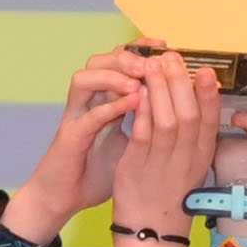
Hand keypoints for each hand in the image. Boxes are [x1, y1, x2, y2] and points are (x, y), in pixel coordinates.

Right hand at [19, 53, 156, 234]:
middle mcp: (87, 103)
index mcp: (103, 100)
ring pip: (85, 79)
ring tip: (139, 82)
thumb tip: (181, 115)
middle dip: (126, 57)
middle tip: (152, 64)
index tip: (165, 47)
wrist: (64, 199)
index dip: (140, 50)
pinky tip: (132, 103)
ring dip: (113, 76)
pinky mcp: (69, 137)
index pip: (118, 62)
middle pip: (99, 61)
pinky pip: (88, 115)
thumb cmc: (96, 172)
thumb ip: (147, 125)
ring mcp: (76, 117)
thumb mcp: (130, 144)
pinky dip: (110, 106)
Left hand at [115, 47, 222, 212]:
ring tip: (152, 66)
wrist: (150, 232)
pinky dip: (142, 114)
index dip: (209, 94)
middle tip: (171, 57)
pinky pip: (142, 138)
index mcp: (200, 157)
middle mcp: (185, 160)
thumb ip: (194, 135)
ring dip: (160, 91)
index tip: (206, 69)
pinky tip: (139, 94)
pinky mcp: (136, 171)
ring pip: (166, 123)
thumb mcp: (191, 165)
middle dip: (180, 82)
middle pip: (188, 115)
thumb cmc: (168, 193)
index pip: (210, 121)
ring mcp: (161, 166)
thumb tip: (198, 98)